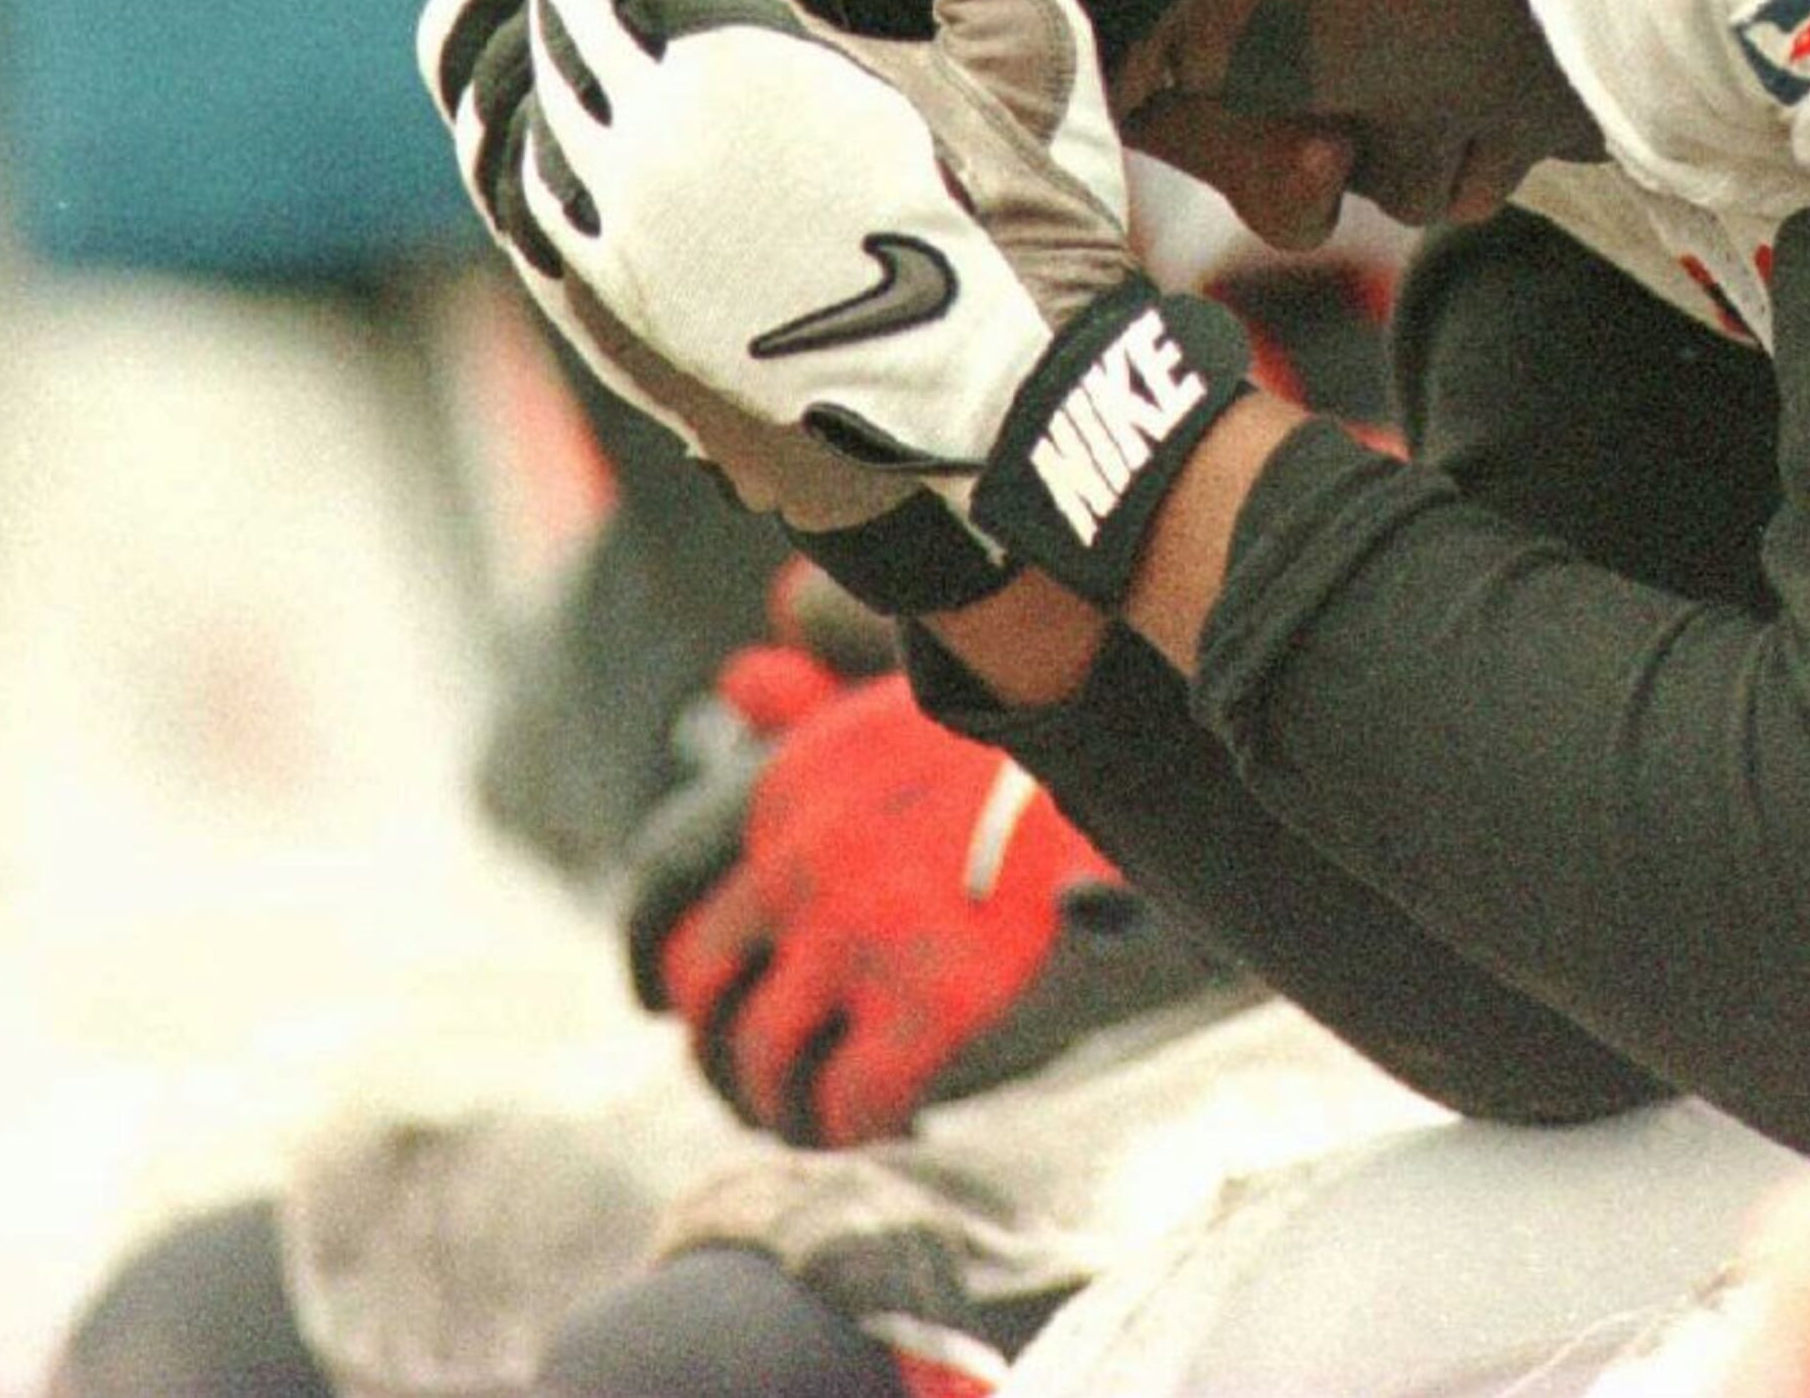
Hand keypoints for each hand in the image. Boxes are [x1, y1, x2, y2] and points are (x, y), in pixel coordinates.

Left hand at [420, 0, 1249, 609]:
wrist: (1007, 440)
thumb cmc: (1034, 238)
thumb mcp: (1031, 51)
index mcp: (737, 55)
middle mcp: (638, 138)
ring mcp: (599, 232)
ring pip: (489, 60)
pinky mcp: (593, 306)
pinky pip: (498, 174)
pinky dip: (503, 96)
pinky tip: (550, 70)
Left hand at [619, 652, 1184, 1147]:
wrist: (1164, 779)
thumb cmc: (1051, 734)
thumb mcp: (926, 687)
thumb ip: (825, 690)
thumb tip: (739, 676)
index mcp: (791, 779)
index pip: (665, 872)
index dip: (645, 943)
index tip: (654, 995)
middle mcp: (804, 858)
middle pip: (700, 983)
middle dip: (715, 1044)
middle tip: (750, 1081)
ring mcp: (862, 938)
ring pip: (764, 1061)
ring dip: (777, 1106)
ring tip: (815, 1120)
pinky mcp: (934, 1011)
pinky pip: (850, 1104)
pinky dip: (854, 1132)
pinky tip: (887, 1130)